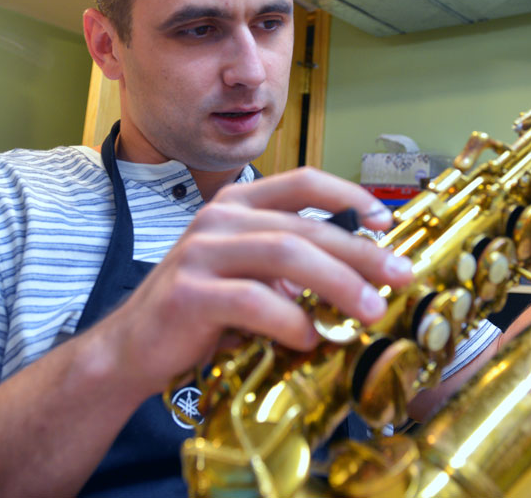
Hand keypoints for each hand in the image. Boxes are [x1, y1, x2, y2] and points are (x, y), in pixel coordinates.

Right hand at [96, 167, 412, 396]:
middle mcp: (218, 219)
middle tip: (398, 276)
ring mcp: (201, 253)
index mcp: (236, 205)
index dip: (350, 196)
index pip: (302, 181)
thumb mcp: (247, 274)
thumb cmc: (200, 311)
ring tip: (369, 310)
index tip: (386, 222)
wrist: (132, 347)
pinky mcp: (190, 293)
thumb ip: (290, 266)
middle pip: (304, 226)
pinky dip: (290, 320)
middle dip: (360, 252)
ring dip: (337, 284)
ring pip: (286, 256)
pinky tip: (310, 338)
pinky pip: (254, 302)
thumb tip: (360, 274)